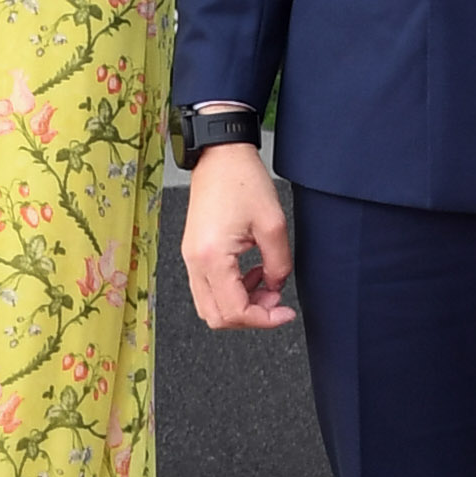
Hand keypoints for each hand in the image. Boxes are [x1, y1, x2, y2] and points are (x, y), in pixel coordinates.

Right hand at [179, 133, 296, 330]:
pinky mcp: (193, 253)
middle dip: (250, 316)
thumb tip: (276, 287)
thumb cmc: (242, 181)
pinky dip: (230, 291)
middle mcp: (195, 262)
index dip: (264, 319)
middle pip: (217, 317)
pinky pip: (208, 288)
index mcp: (212, 257)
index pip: (235, 311)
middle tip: (275, 300)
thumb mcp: (273, 225)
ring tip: (264, 285)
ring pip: (210, 307)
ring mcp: (190, 259)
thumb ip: (279, 264)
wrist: (220, 157)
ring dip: (239, 305)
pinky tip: (250, 274)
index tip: (285, 313)